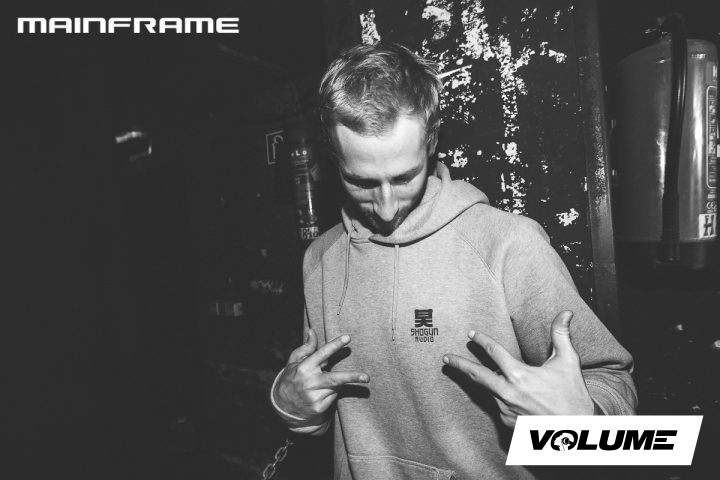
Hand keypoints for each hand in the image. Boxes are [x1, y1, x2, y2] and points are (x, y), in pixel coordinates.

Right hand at [275, 329, 368, 425]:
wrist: (283, 406)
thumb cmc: (292, 378)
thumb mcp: (294, 361)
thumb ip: (306, 347)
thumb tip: (312, 330)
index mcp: (304, 368)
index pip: (322, 354)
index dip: (335, 345)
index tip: (347, 337)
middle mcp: (309, 382)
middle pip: (335, 378)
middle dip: (352, 377)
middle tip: (367, 377)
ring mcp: (314, 397)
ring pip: (336, 387)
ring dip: (336, 383)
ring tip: (323, 383)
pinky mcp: (319, 408)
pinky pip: (333, 396)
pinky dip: (332, 392)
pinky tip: (321, 393)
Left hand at [442, 311, 594, 427]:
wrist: (578, 432)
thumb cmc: (573, 396)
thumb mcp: (568, 362)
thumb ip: (561, 334)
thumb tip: (565, 312)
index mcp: (519, 375)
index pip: (494, 352)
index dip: (481, 340)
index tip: (471, 334)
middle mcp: (508, 394)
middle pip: (477, 375)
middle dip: (459, 364)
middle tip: (446, 358)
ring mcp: (506, 411)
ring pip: (489, 391)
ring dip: (485, 382)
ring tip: (478, 374)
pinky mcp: (508, 425)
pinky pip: (498, 405)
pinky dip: (500, 397)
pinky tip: (508, 396)